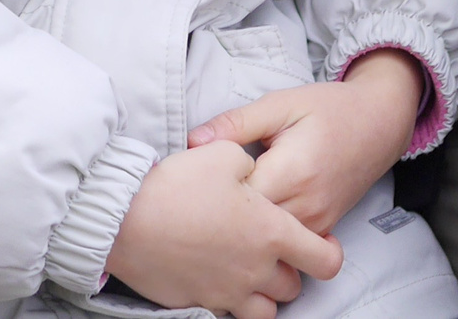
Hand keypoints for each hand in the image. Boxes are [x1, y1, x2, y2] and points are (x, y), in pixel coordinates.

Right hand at [105, 139, 342, 318]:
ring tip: (252, 273)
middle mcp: (254, 269)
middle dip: (290, 271)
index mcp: (271, 232)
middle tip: (275, 251)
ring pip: (265, 312)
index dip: (330, 254)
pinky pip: (226, 312)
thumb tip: (251, 171)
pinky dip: (230, 300)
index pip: (324, 260)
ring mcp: (226, 291)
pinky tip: (218, 277)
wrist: (126, 219)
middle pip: (293, 288)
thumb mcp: (223, 154)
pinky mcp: (197, 302)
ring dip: (265, 295)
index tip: (322, 244)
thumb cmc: (178, 185)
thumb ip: (248, 162)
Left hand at [189, 50, 426, 236]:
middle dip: (224, 212)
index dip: (213, 190)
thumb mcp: (281, 104)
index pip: (236, 199)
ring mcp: (316, 222)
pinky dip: (267, 231)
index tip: (201, 176)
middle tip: (208, 191)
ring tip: (232, 199)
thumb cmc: (329, 109)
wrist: (379, 123)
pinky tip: (256, 210)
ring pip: (266, 240)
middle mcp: (306, 205)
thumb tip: (193, 142)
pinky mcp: (322, 229)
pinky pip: (286, 242)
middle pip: (248, 227)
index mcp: (292, 171)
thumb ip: (237, 123)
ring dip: (245, 225)